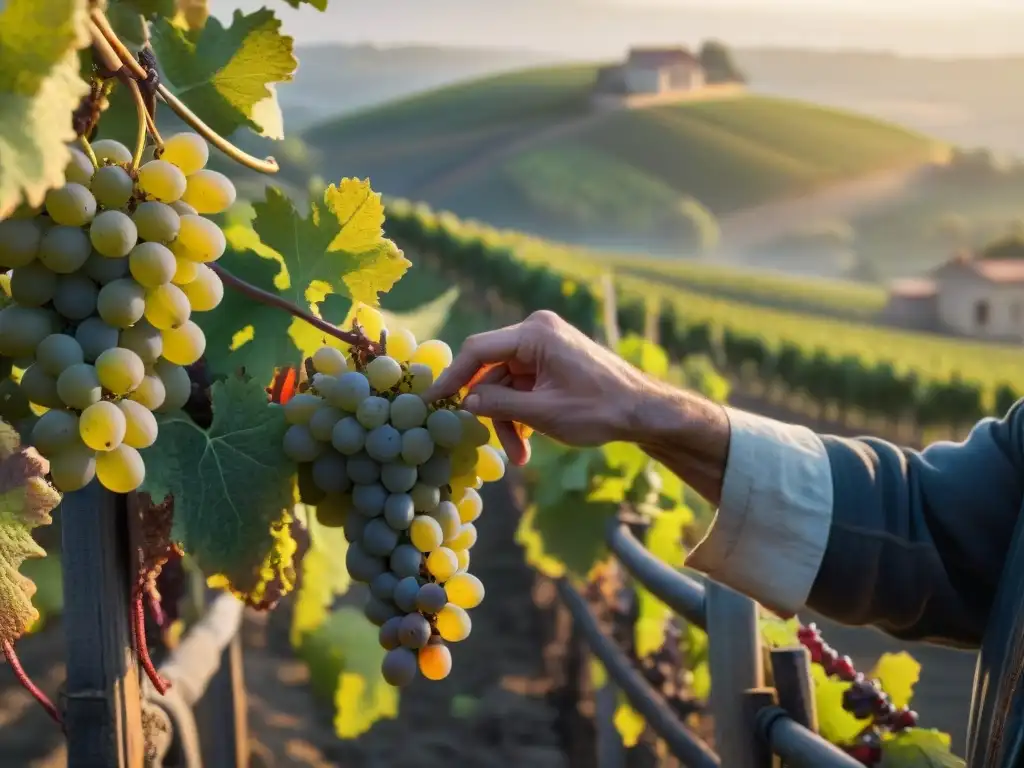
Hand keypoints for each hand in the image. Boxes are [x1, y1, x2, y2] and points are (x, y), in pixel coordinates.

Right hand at [423, 310, 651, 465]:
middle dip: (491, 411)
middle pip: (491, 371)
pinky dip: (522, 414)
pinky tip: (528, 444)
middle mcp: (536, 332)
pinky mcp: (551, 364)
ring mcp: (544, 347)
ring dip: (509, 420)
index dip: (452, 377)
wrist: (644, 412)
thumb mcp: (542, 412)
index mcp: (535, 333)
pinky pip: (522, 387)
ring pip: (505, 385)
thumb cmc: (599, 409)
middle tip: (483, 441)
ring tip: (520, 455)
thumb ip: (498, 405)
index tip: (433, 401)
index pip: (478, 350)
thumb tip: (464, 403)